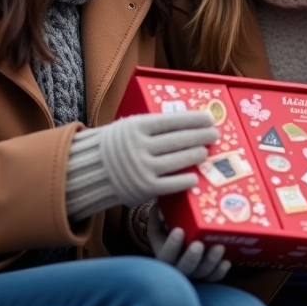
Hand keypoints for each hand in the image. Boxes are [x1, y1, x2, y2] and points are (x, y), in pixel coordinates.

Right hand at [98, 111, 218, 206]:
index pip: (172, 120)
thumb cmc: (116, 146)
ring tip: (205, 152)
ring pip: (177, 160)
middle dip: (200, 136)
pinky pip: (170, 184)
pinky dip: (184, 180)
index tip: (208, 118)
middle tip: (215, 134)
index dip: (193, 119)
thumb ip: (152, 125)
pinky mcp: (144, 188)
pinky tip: (194, 177)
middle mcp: (139, 146)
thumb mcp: (128, 127)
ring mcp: (142, 167)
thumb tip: (186, 121)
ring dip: (195, 155)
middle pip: (178, 140)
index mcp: (136, 126)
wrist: (92, 171)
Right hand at [148, 205, 230, 281]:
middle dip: (191, 257)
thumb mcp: (161, 223)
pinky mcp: (207, 274)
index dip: (171, 245)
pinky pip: (213, 277)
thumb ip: (159, 214)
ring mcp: (194, 272)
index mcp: (164, 254)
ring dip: (210, 262)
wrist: (185, 240)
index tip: (179, 231)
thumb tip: (161, 208)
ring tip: (219, 247)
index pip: (165, 254)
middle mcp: (178, 267)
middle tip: (198, 245)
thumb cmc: (172, 228)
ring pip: (201, 273)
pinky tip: (226, 262)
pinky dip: (220, 271)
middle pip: (184, 268)